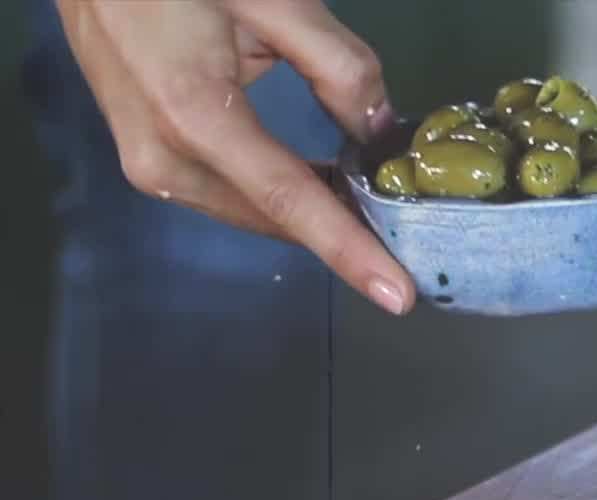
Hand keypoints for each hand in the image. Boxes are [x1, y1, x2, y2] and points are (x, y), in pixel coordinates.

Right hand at [53, 0, 415, 314]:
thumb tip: (378, 128)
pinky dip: (276, 196)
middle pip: (271, 216)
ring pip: (250, 210)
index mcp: (192, 114)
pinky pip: (227, 192)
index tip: (397, 294)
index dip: (347, 248)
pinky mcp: (145, 156)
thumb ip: (336, 63)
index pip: (288, 199)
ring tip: (374, 212)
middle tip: (408, 237)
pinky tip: (323, 186)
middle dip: (341, 234)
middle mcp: (163, 158)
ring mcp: (146, 162)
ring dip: (309, 216)